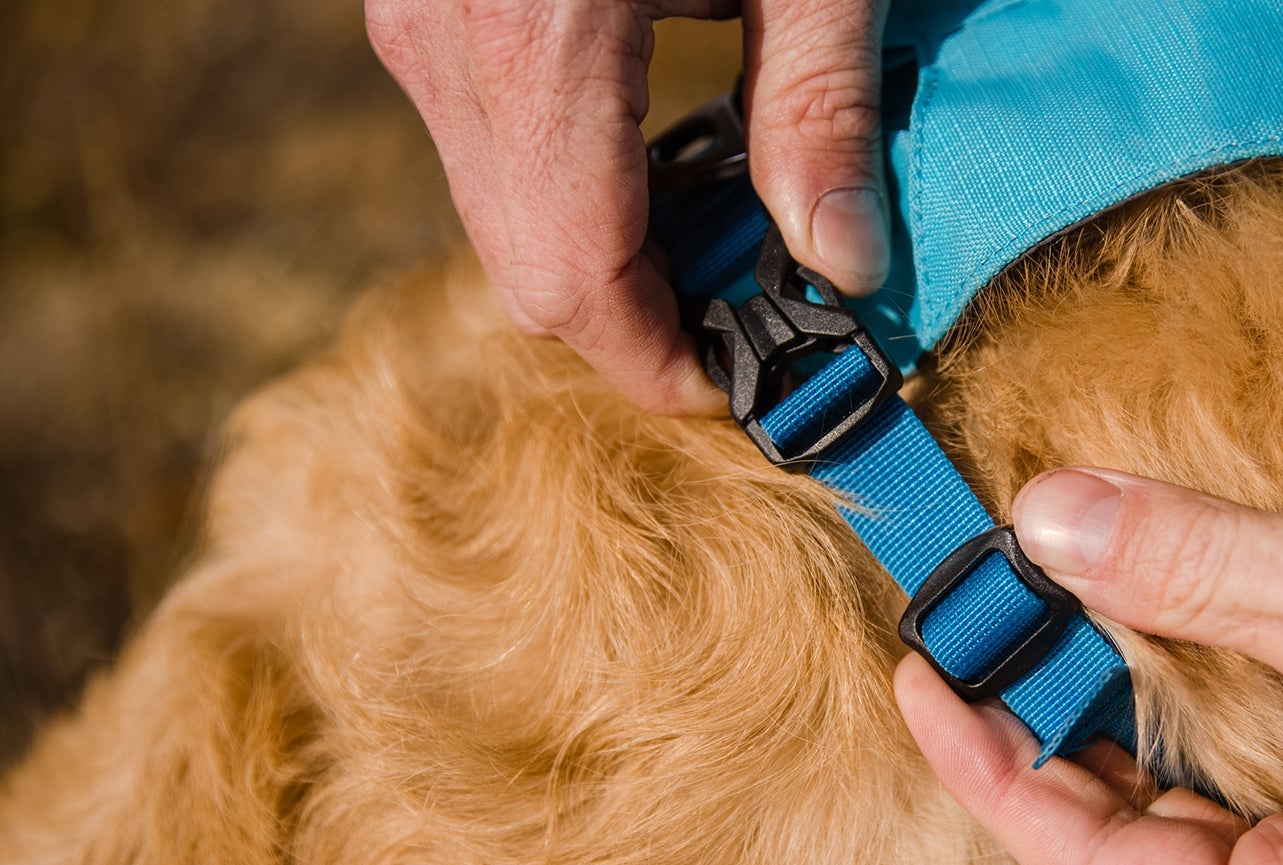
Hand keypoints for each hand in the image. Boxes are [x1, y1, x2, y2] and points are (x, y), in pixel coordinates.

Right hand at [367, 0, 890, 412]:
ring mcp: (418, 17)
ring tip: (726, 231)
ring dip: (604, 250)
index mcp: (538, 42)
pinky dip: (571, 177)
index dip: (652, 363)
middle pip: (525, 264)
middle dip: (636, 319)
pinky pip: (488, 136)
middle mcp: (447, 43)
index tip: (739, 389)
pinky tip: (662, 145)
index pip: (570, 279)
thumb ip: (817, 109)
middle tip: (755, 321)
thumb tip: (844, 266)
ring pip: (500, 207)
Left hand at [896, 462, 1282, 864]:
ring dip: (1129, 773)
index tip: (919, 679)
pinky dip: (1213, 770)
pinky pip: (1281, 842)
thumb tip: (1039, 522)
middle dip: (1050, 784)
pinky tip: (1177, 691)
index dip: (986, 770)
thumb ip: (1187, 564)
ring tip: (1056, 673)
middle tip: (982, 674)